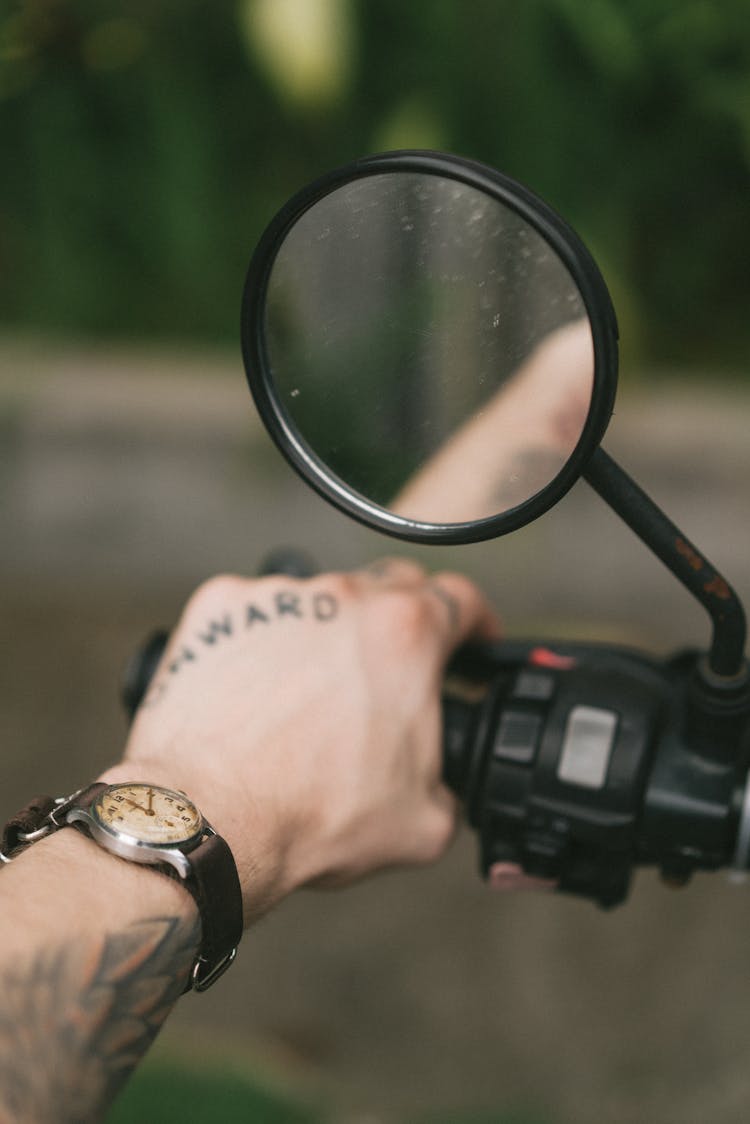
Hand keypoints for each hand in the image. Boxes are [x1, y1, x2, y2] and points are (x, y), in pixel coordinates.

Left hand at [101, 561, 499, 921]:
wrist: (213, 817)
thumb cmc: (310, 813)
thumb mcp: (425, 821)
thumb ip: (452, 782)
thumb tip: (444, 783)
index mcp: (406, 633)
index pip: (462, 600)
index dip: (477, 624)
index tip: (472, 640)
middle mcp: (343, 598)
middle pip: (391, 586)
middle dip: (404, 622)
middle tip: (391, 672)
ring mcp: (276, 595)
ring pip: (320, 598)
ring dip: (327, 633)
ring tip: (310, 695)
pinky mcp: (218, 607)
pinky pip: (255, 609)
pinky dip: (263, 638)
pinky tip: (258, 687)